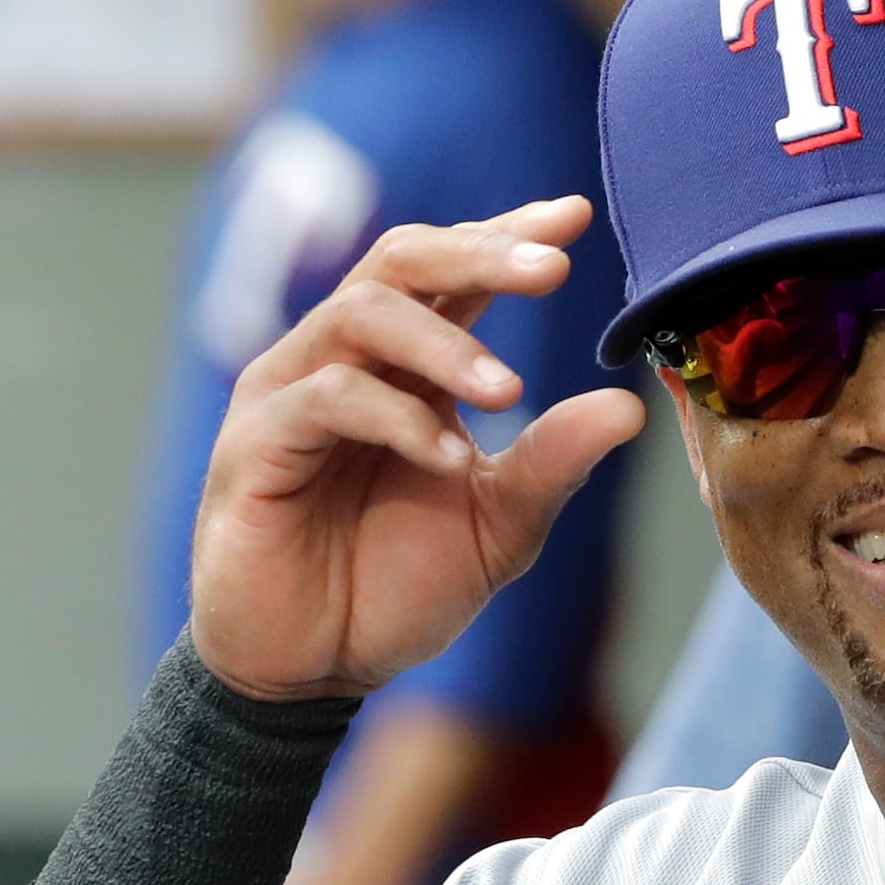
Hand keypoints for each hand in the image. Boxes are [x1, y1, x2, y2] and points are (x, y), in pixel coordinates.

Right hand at [189, 196, 646, 699]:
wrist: (311, 668)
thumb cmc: (390, 588)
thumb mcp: (496, 528)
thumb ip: (552, 466)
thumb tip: (629, 409)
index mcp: (402, 366)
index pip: (452, 272)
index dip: (507, 236)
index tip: (576, 216)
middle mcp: (341, 361)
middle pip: (401, 261)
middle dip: (480, 254)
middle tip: (554, 269)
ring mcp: (291, 396)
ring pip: (360, 315)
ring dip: (443, 344)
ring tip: (510, 391)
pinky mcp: (255, 446)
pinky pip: (325, 400)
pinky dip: (397, 419)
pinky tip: (451, 457)